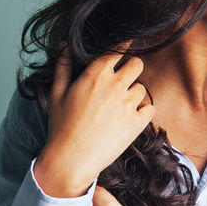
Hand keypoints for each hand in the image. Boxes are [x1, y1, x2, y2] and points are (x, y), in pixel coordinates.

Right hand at [33, 45, 154, 197]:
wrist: (71, 159)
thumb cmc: (61, 126)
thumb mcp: (57, 93)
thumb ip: (63, 66)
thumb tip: (65, 46)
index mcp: (96, 74)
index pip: (117, 50)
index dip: (122, 48)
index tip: (124, 48)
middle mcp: (115, 86)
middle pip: (138, 64)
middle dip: (132, 68)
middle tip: (124, 79)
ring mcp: (128, 104)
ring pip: (142, 89)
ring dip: (134, 94)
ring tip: (120, 106)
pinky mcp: (137, 123)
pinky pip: (150, 109)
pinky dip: (143, 112)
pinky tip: (129, 118)